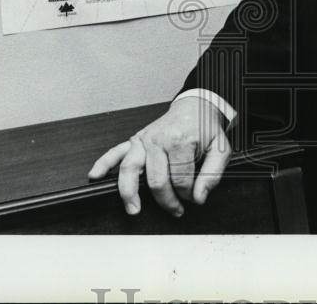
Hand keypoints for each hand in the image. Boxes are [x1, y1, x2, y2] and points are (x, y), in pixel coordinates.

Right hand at [87, 96, 231, 216]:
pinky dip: (103, 163)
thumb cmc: (206, 128)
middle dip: (166, 200)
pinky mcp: (135, 140)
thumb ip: (213, 174)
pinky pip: (115, 151)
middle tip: (175, 210)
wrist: (196, 107)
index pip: (180, 179)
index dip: (188, 194)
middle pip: (156, 180)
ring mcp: (144, 139)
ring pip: (129, 169)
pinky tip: (95, 175)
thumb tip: (200, 196)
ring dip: (128, 192)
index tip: (194, 197)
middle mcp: (158, 139)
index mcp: (180, 141)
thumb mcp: (220, 148)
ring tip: (133, 209)